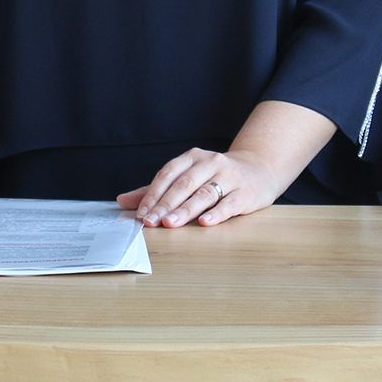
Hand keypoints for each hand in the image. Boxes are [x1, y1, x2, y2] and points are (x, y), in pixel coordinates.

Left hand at [117, 147, 284, 228]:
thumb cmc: (216, 177)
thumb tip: (122, 201)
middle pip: (184, 184)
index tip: (141, 214)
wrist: (259, 170)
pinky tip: (205, 223)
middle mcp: (210, 163)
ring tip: (171, 223)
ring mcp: (229, 177)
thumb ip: (156, 190)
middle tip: (151, 222)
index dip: (153, 194)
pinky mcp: (245, 192)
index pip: (168, 174)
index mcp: (192, 158)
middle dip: (166, 204)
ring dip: (186, 209)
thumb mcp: (187, 177)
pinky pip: (229, 203)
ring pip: (204, 193)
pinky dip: (216, 213)